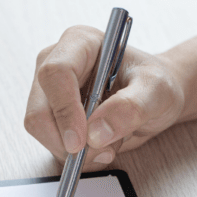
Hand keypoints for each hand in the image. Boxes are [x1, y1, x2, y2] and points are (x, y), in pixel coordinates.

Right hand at [24, 26, 184, 170]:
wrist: (154, 97)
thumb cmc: (155, 83)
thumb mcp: (156, 91)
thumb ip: (131, 108)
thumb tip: (96, 132)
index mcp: (80, 42)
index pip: (56, 74)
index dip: (65, 110)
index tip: (81, 140)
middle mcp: (57, 62)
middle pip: (40, 108)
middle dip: (68, 139)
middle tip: (102, 151)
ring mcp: (50, 90)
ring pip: (41, 129)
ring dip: (75, 149)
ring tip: (109, 144)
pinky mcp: (52, 114)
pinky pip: (50, 142)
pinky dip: (76, 154)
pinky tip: (99, 146)